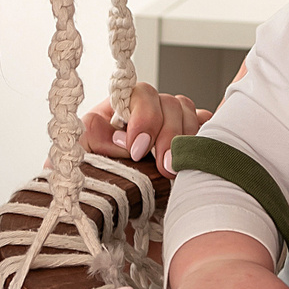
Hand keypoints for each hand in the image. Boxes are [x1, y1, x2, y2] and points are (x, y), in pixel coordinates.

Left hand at [81, 81, 205, 165]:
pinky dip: (205, 138)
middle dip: (168, 136)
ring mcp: (173, 122)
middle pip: (172, 104)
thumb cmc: (93, 166)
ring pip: (190, 116)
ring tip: (176, 170)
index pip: (143, 94)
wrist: (106, 193)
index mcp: (124, 104)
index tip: (137, 150)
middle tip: (163, 166)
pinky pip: (205, 128)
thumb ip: (95, 137)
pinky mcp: (189, 139)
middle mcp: (152, 108)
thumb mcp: (83, 150)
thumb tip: (114, 133)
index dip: (144, 119)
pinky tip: (200, 154)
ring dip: (186, 142)